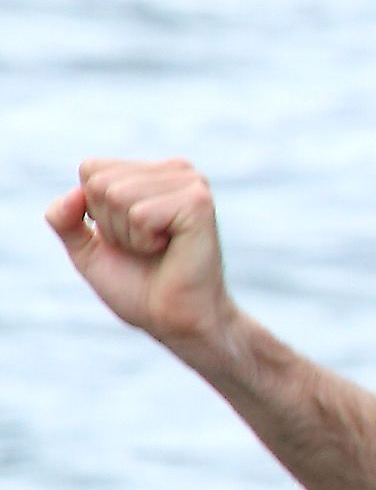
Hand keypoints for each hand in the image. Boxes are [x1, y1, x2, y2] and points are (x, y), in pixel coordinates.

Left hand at [48, 157, 237, 357]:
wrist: (174, 320)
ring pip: (116, 195)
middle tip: (144, 247)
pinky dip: (144, 240)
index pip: (91, 169)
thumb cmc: (138, 286)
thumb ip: (64, 218)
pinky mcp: (198, 203)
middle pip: (100, 182)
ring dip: (127, 234)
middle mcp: (176, 170)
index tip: (127, 236)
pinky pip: (140, 213)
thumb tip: (73, 194)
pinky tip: (170, 249)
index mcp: (154, 173)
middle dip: (109, 224)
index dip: (94, 211)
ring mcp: (191, 183)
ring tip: (157, 249)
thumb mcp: (87, 249)